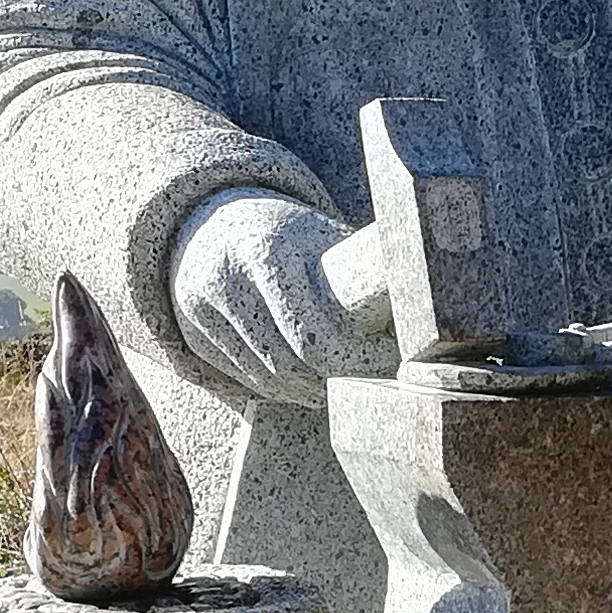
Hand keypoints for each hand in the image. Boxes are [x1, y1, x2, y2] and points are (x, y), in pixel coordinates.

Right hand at [170, 192, 389, 398]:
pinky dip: (282, 389)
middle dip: (338, 379)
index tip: (391, 362)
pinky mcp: (192, 334)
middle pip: (291, 363)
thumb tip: (419, 315)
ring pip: (269, 378)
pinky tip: (309, 384)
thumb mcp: (320, 238)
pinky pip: (246, 380)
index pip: (315, 335)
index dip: (358, 360)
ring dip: (312, 390)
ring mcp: (202, 310)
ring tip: (346, 385)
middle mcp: (227, 280)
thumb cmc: (288, 236)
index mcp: (268, 251)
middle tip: (374, 382)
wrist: (213, 222)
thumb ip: (357, 273)